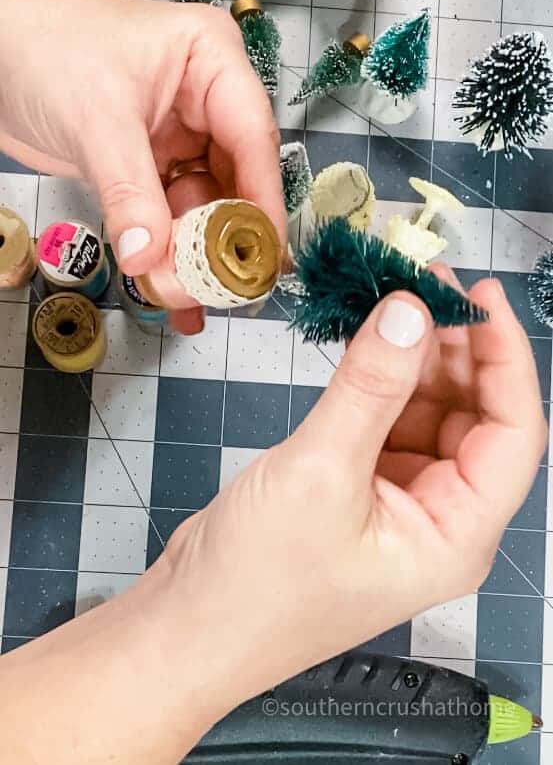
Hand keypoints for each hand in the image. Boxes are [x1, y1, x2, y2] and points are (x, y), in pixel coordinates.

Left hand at [0, 0, 286, 332]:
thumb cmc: (42, 45)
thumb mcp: (95, 120)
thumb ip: (129, 192)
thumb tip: (149, 258)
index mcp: (212, 62)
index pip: (252, 139)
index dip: (262, 202)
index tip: (264, 257)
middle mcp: (205, 100)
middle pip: (233, 180)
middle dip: (220, 238)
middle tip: (213, 289)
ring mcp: (178, 134)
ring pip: (202, 205)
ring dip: (192, 255)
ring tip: (179, 296)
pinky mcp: (150, 164)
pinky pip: (168, 215)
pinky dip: (166, 253)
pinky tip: (169, 293)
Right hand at [161, 273, 545, 707]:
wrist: (186, 626)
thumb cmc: (256, 581)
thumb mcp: (320, 473)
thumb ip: (370, 386)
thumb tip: (410, 310)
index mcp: (456, 535)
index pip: (514, 433)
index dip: (505, 357)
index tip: (479, 295)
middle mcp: (439, 518)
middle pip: (473, 417)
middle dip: (455, 348)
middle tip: (425, 280)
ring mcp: (397, 502)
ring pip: (428, 412)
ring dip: (416, 357)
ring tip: (394, 297)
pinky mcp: (358, 487)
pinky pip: (387, 419)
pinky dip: (380, 378)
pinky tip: (367, 339)